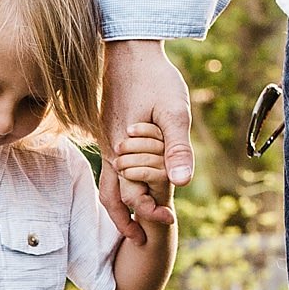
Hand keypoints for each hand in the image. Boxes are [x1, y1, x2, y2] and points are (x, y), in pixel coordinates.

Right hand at [100, 39, 193, 241]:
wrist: (129, 50)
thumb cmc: (156, 78)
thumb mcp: (175, 112)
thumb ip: (177, 149)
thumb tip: (182, 184)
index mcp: (124, 151)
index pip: (134, 196)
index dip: (151, 213)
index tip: (169, 222)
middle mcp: (111, 151)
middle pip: (113, 198)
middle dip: (128, 221)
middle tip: (144, 240)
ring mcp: (107, 142)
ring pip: (106, 186)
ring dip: (120, 207)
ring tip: (134, 223)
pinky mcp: (108, 133)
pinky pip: (109, 169)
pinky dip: (118, 186)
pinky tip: (131, 186)